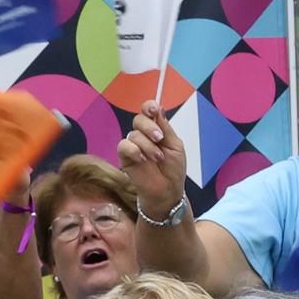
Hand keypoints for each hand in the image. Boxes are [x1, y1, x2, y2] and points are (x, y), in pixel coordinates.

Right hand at [114, 101, 188, 216]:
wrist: (167, 191)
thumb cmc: (173, 170)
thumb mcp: (175, 146)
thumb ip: (166, 128)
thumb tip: (159, 108)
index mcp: (156, 129)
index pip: (148, 111)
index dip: (149, 107)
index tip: (153, 110)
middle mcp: (143, 135)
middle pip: (139, 119)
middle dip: (149, 127)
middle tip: (159, 138)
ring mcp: (133, 145)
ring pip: (134, 134)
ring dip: (148, 146)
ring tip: (157, 158)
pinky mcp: (125, 157)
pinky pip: (124, 146)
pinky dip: (134, 150)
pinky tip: (143, 159)